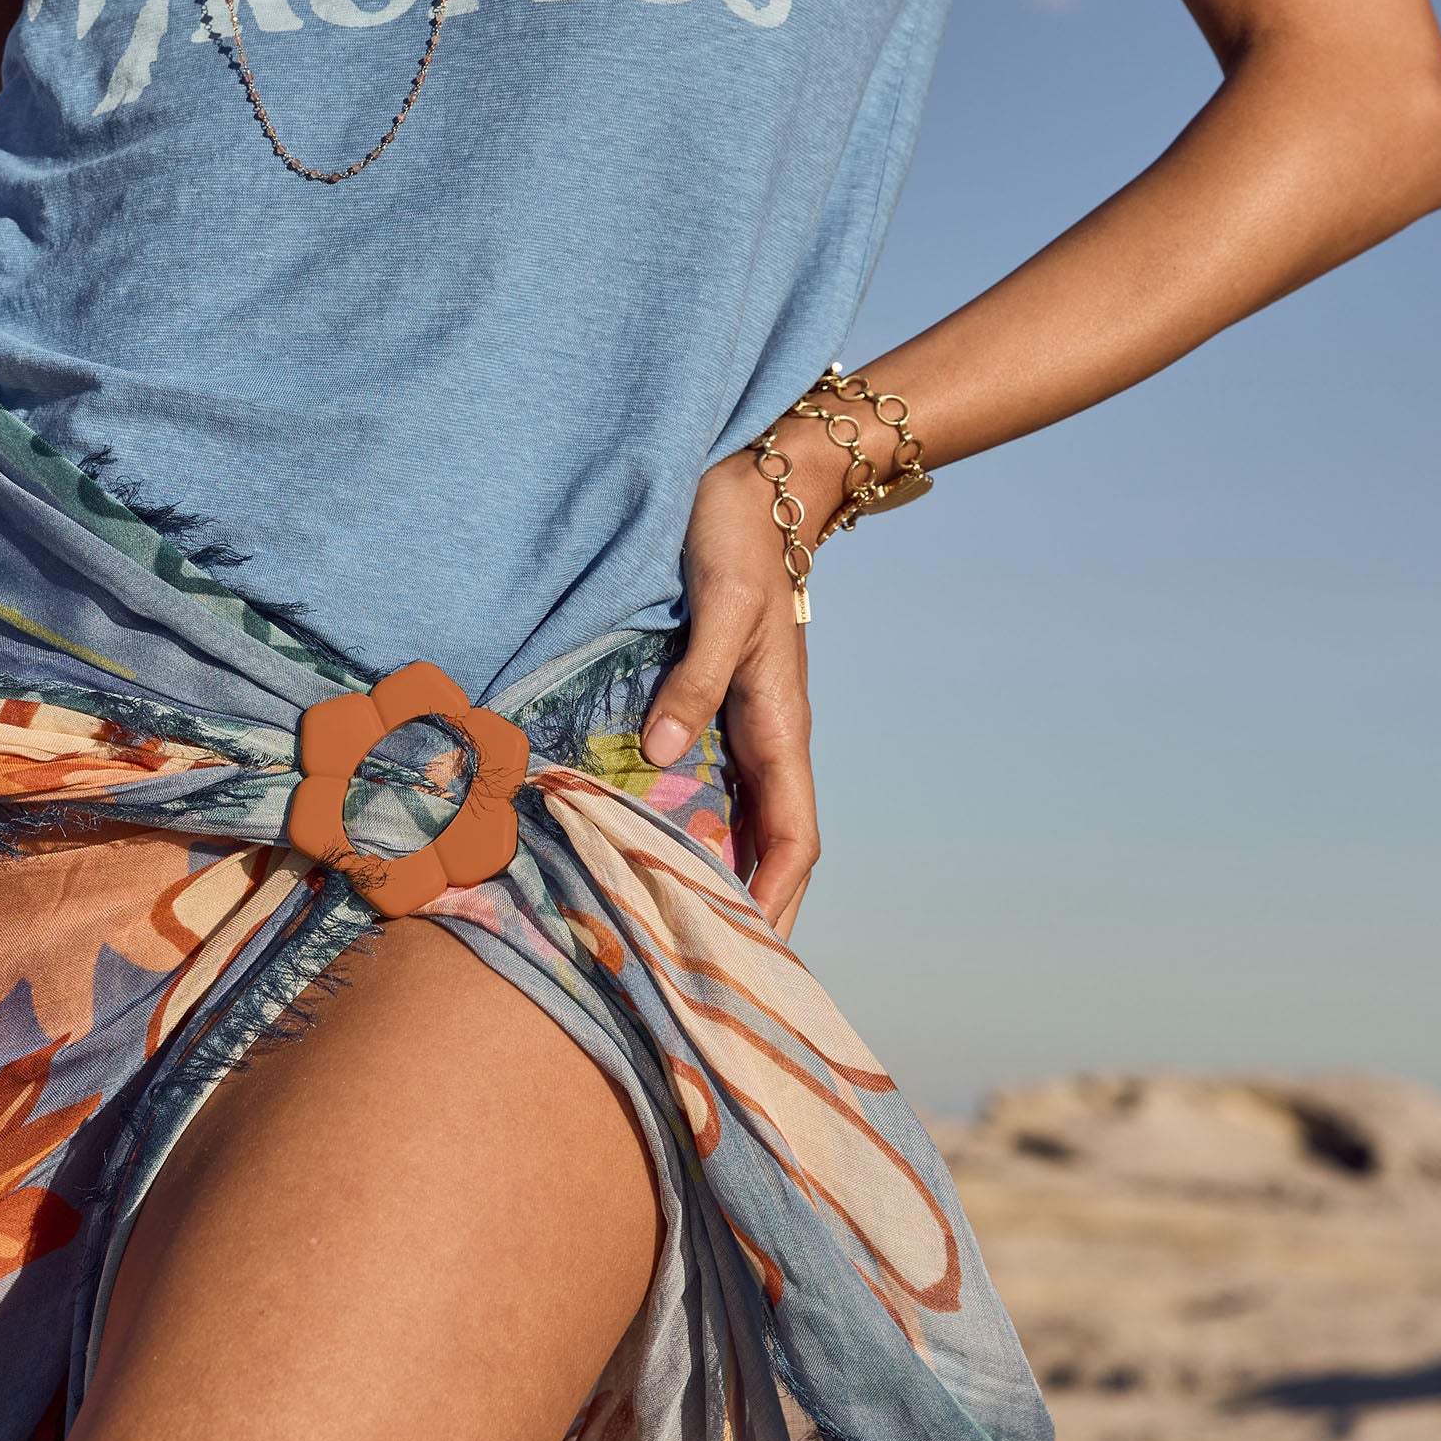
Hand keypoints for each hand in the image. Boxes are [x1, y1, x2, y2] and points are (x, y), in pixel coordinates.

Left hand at [639, 421, 851, 937]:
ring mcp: (741, 720)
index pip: (794, 839)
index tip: (745, 952)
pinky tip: (646, 842)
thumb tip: (662, 758)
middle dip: (743, 904)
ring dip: (712, 868)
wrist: (758, 479)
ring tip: (664, 921)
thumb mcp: (720, 607)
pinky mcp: (713, 698)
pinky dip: (687, 821)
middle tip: (695, 961)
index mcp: (780, 725)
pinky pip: (707, 782)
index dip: (775, 899)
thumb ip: (693, 683)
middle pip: (767, 845)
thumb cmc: (741, 537)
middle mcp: (765, 735)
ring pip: (736, 819)